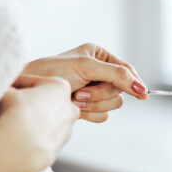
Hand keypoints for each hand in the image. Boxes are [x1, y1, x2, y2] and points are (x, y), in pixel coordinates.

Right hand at [0, 75, 78, 171]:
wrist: (20, 145)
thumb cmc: (15, 112)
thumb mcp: (7, 91)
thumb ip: (9, 89)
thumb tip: (6, 91)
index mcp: (60, 88)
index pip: (34, 82)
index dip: (16, 84)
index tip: (5, 88)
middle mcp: (69, 109)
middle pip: (45, 102)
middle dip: (29, 103)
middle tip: (9, 106)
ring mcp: (66, 130)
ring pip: (47, 122)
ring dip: (33, 122)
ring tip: (13, 124)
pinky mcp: (58, 148)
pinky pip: (43, 139)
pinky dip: (34, 137)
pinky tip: (19, 138)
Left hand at [22, 43, 147, 122]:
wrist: (29, 91)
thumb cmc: (53, 71)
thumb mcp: (86, 67)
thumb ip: (116, 75)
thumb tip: (142, 88)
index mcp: (99, 56)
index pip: (126, 69)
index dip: (134, 82)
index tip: (142, 94)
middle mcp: (99, 73)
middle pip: (121, 89)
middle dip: (101, 94)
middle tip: (81, 92)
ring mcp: (94, 91)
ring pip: (113, 104)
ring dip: (94, 104)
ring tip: (74, 98)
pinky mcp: (88, 107)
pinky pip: (103, 116)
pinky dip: (89, 114)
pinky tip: (75, 109)